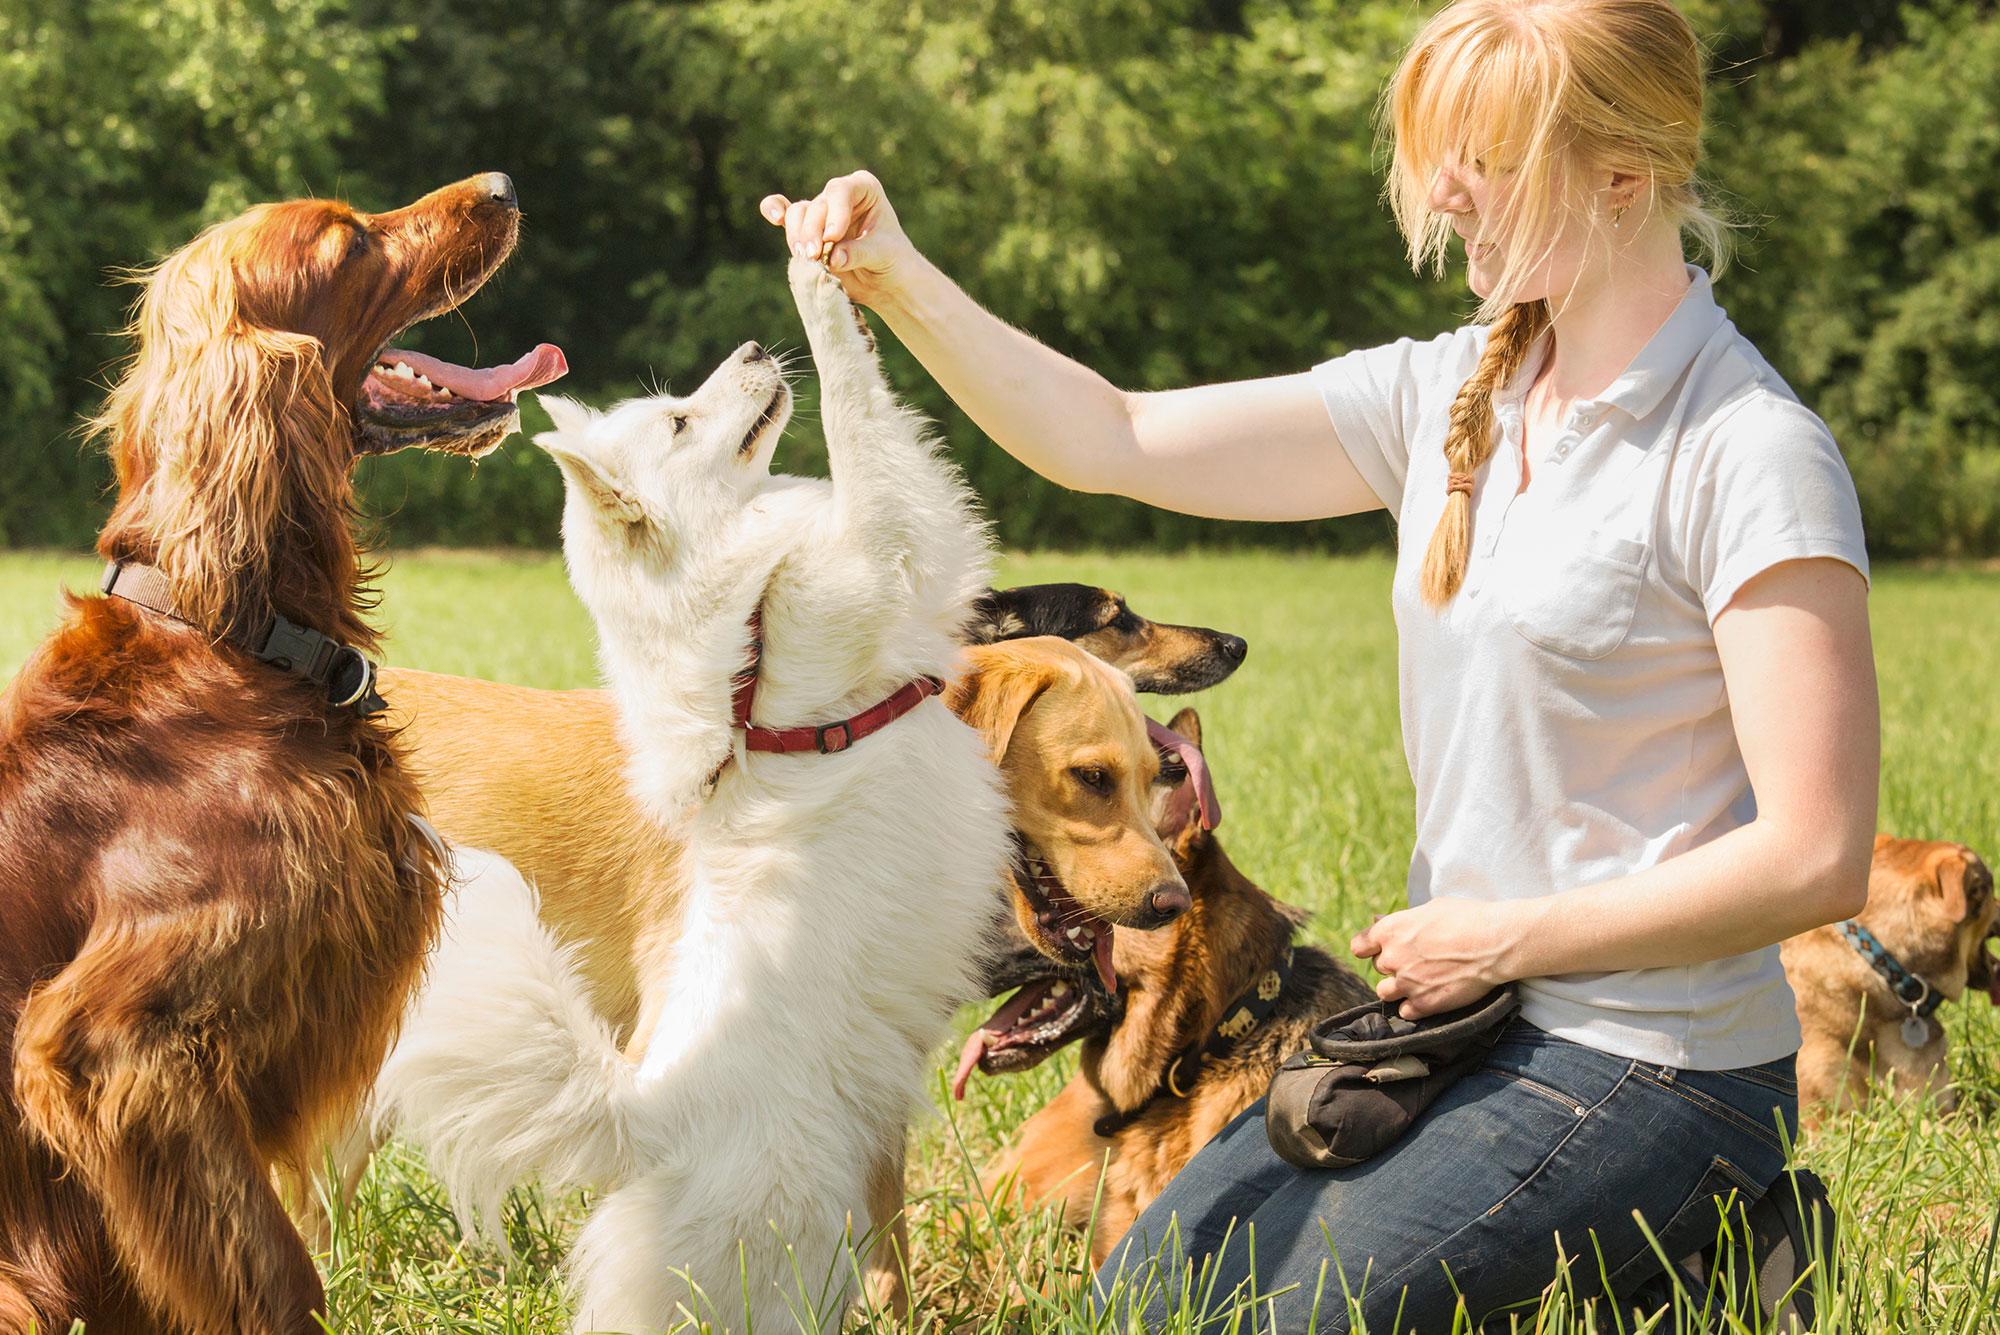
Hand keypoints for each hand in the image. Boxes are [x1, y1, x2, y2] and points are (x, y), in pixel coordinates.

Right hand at [759, 170, 915, 309]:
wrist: (886, 281)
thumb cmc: (893, 261)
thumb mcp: (883, 255)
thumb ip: (858, 253)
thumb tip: (833, 258)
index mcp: (864, 189)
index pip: (841, 191)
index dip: (834, 213)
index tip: (833, 238)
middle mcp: (840, 195)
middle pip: (816, 206)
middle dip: (812, 231)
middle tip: (815, 256)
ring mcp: (821, 212)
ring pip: (798, 214)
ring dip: (797, 236)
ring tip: (807, 259)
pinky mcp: (808, 231)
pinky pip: (786, 215)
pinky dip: (774, 211)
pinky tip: (773, 216)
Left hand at [1350, 897, 1528, 1019]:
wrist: (1495, 943)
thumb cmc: (1467, 918)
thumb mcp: (1430, 909)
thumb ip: (1401, 920)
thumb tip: (1378, 920)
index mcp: (1390, 931)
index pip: (1359, 946)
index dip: (1369, 948)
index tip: (1378, 949)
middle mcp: (1392, 958)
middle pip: (1377, 968)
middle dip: (1391, 966)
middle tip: (1414, 962)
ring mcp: (1407, 983)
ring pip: (1385, 992)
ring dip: (1397, 988)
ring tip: (1417, 982)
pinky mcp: (1424, 1003)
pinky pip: (1404, 1012)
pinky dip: (1413, 1007)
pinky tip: (1428, 996)